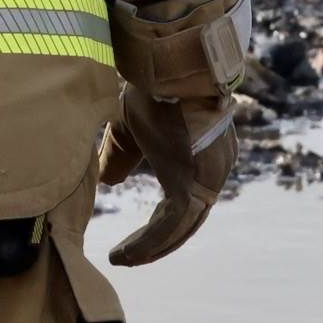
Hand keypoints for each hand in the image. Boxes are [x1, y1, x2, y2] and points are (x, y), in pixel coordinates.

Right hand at [97, 81, 235, 266]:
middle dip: (159, 240)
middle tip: (129, 255)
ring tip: (122, 258)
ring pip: (181, 226)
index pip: (189, 197)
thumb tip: (108, 181)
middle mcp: (214, 169)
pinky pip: (170, 225)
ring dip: (151, 247)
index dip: (163, 220)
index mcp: (206, 153)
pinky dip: (147, 243)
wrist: (170, 64)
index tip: (139, 237)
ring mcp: (208, 177)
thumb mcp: (131, 124)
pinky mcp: (192, 182)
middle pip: (188, 219)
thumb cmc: (151, 85)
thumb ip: (121, 155)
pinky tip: (124, 254)